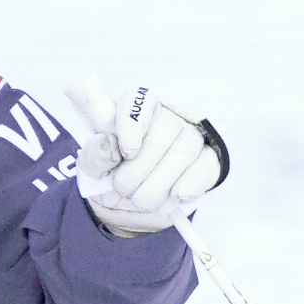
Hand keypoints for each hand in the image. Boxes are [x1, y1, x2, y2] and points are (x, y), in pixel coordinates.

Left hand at [77, 85, 228, 235]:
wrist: (137, 202)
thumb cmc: (115, 175)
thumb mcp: (95, 168)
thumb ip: (96, 153)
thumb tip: (108, 142)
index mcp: (134, 109)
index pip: (137, 100)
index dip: (132, 125)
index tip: (126, 152)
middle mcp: (165, 116)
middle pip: (159, 137)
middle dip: (137, 173)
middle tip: (124, 189)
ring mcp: (190, 135)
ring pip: (183, 153)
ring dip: (158, 186)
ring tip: (143, 200)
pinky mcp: (208, 158)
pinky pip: (205, 166)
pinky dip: (189, 185)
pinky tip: (175, 196)